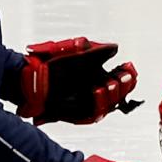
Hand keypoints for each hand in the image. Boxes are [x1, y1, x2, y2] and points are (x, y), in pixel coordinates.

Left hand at [17, 37, 140, 124]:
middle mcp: (96, 89)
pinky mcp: (80, 113)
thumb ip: (96, 50)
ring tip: (112, 83)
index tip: (128, 65)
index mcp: (98, 75)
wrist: (33, 77)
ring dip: (114, 93)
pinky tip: (98, 90)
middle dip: (124, 84)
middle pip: (119, 92)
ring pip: (110, 103)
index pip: (120, 76)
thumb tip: (114, 48)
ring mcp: (89, 102)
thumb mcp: (75, 50)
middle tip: (124, 76)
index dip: (127, 73)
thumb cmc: (51, 64)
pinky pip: (94, 112)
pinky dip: (99, 102)